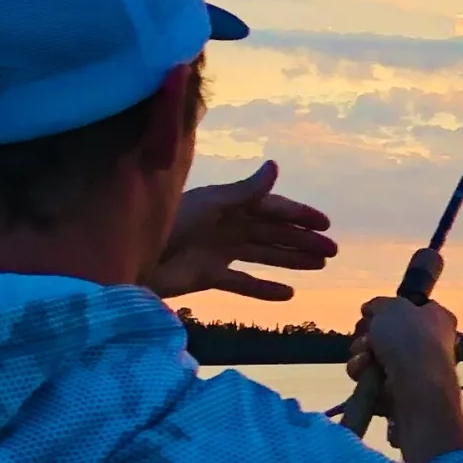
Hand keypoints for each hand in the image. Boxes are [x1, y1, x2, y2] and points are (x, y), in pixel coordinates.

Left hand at [147, 163, 338, 301]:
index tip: (325, 224)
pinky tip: (287, 294)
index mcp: (229, 205)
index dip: (299, 215)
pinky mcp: (208, 276)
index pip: (272, 208)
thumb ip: (244, 192)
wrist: (130, 259)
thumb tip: (275, 167)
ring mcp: (218, 252)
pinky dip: (263, 288)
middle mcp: (227, 227)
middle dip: (302, 240)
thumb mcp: (209, 205)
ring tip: (319, 267)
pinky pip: (243, 283)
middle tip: (332, 252)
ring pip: (263, 255)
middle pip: (272, 233)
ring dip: (290, 260)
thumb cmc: (168, 225)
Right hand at [350, 295, 462, 462]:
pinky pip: (370, 380)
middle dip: (367, 336)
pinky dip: (363, 375)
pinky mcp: (397, 394)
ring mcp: (414, 371)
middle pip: (385, 336)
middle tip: (366, 338)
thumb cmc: (410, 339)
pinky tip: (365, 373)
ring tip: (365, 357)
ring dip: (361, 355)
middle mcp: (428, 345)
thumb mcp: (391, 307)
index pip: (410, 309)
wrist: (416, 386)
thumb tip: (369, 310)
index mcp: (437, 319)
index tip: (370, 314)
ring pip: (373, 358)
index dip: (387, 311)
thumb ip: (378, 304)